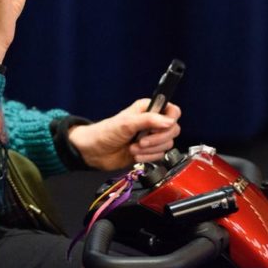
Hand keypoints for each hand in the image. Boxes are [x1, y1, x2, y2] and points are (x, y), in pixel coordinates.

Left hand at [67, 100, 181, 170]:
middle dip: (158, 139)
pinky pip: (159, 156)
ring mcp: (151, 137)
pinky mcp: (148, 152)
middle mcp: (152, 122)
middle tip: (142, 141)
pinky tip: (135, 155)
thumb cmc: (105, 132)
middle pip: (173, 130)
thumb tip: (169, 121)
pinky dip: (147, 157)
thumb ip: (148, 120)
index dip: (170, 120)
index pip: (172, 111)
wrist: (94, 152)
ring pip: (167, 144)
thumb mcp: (126, 123)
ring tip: (133, 148)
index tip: (159, 127)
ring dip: (150, 150)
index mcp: (148, 109)